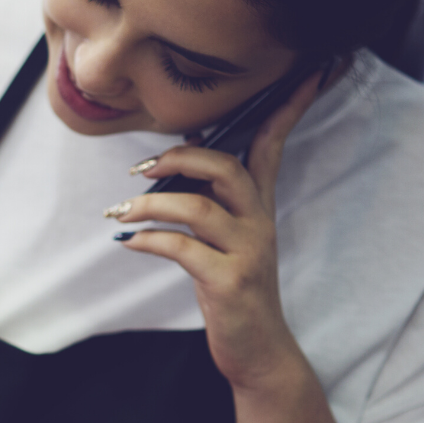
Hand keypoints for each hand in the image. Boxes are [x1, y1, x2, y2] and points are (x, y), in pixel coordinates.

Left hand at [106, 74, 321, 390]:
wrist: (257, 351)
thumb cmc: (233, 290)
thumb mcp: (227, 240)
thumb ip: (211, 200)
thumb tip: (174, 157)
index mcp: (259, 207)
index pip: (273, 144)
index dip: (285, 107)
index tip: (303, 71)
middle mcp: (259, 223)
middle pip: (227, 167)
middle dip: (181, 157)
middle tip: (140, 168)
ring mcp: (247, 252)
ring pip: (198, 207)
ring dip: (151, 204)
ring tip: (119, 211)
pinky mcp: (229, 282)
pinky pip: (182, 249)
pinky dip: (149, 239)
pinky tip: (128, 240)